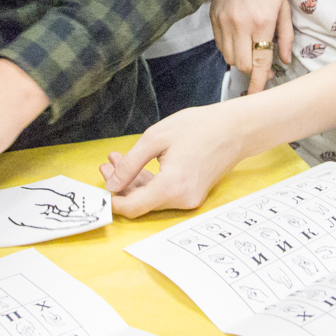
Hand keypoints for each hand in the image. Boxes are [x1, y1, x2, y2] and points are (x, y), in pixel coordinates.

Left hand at [100, 101, 250, 217]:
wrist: (235, 128)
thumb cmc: (200, 127)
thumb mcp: (156, 138)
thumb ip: (130, 164)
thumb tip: (111, 184)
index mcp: (172, 187)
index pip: (133, 207)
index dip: (113, 201)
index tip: (99, 189)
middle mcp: (183, 199)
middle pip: (141, 202)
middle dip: (120, 185)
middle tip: (106, 164)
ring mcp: (190, 199)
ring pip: (152, 197)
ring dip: (133, 181)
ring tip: (117, 160)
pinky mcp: (193, 193)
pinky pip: (165, 193)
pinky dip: (150, 181)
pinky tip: (137, 165)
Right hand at [211, 0, 291, 92]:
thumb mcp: (283, 5)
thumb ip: (285, 35)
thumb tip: (284, 59)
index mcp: (261, 22)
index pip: (259, 62)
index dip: (258, 83)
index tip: (257, 97)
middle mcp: (240, 26)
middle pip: (243, 65)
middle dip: (253, 70)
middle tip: (263, 65)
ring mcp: (224, 23)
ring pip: (230, 58)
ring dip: (241, 60)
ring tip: (251, 50)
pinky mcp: (213, 19)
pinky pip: (220, 46)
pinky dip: (230, 50)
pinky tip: (239, 40)